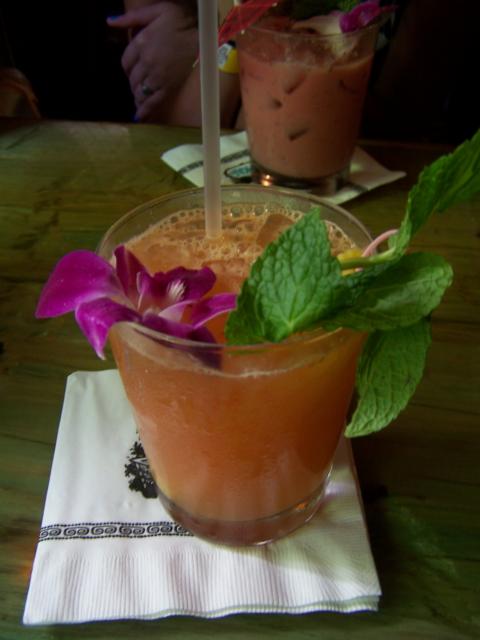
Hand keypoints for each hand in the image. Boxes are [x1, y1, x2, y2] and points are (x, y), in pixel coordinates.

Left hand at [107, 3, 197, 121]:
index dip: (127, 68)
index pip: (126, 62)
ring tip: (138, 99)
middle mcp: (147, 63)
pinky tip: (140, 116)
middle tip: (137, 85)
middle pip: (132, 79)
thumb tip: (110, 21)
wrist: (203, 34)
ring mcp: (157, 77)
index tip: (131, 70)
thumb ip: (131, 17)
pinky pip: (153, 101)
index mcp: (141, 43)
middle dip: (133, 83)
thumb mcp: (155, 10)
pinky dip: (145, 110)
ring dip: (138, 96)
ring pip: (140, 91)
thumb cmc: (181, 20)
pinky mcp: (169, 87)